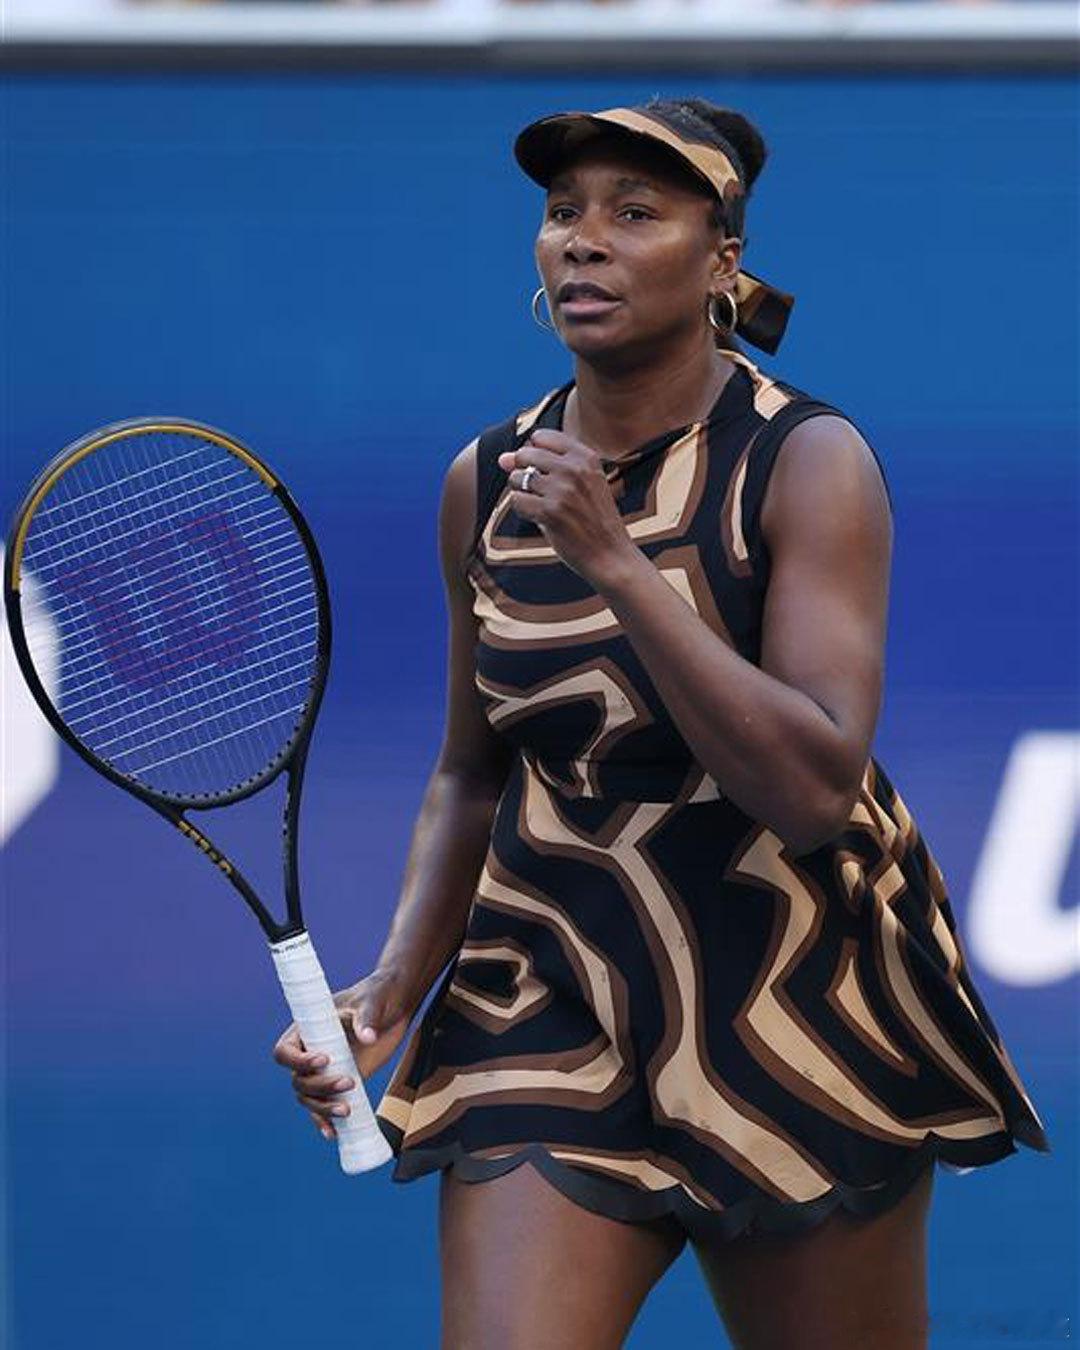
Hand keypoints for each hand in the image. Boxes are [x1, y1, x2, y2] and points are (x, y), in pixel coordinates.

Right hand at [272, 966, 413, 1142]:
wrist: (396, 1005)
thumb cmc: (379, 995)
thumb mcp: (373, 1001)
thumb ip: (368, 1017)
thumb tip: (367, 1037)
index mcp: (307, 1028)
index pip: (285, 1051)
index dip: (298, 1061)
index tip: (324, 1059)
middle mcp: (311, 1052)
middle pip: (298, 1081)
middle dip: (320, 1087)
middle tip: (349, 1080)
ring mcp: (326, 1070)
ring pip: (309, 1098)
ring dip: (323, 1108)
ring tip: (347, 1110)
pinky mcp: (342, 1081)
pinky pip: (325, 1107)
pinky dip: (326, 1121)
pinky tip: (335, 1133)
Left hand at [497, 430, 634, 584]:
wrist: (610, 554)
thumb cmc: (592, 518)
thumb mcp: (582, 483)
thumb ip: (543, 465)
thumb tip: (501, 458)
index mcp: (586, 456)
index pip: (541, 436)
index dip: (533, 453)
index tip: (544, 472)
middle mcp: (575, 469)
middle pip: (524, 453)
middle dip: (522, 471)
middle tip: (538, 491)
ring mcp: (562, 490)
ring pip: (517, 478)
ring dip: (521, 492)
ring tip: (540, 505)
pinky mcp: (551, 512)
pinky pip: (517, 501)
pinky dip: (523, 510)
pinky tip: (538, 518)